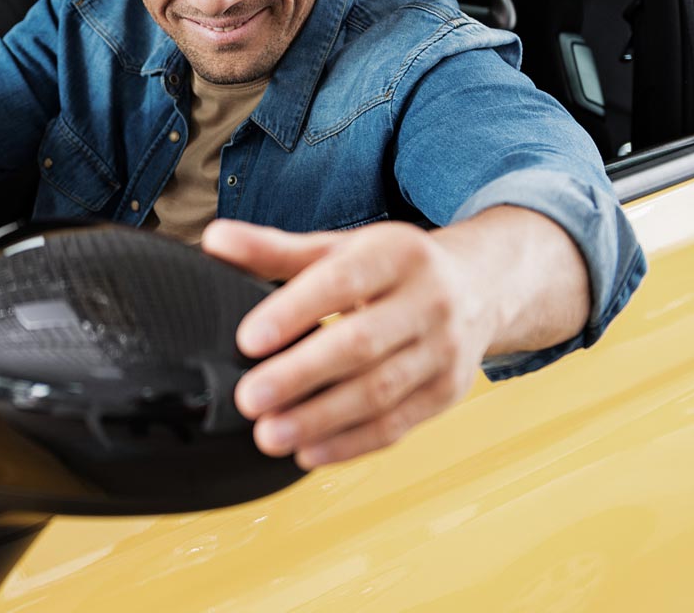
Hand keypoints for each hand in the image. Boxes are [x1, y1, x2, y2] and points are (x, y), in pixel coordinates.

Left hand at [202, 218, 498, 468]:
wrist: (479, 287)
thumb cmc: (390, 269)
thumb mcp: (339, 248)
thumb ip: (275, 249)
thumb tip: (215, 240)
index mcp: (397, 255)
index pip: (341, 282)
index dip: (294, 311)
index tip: (248, 340)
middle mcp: (429, 302)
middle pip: (361, 344)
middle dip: (301, 375)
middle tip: (250, 399)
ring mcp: (443, 352)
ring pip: (380, 392)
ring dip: (321, 419)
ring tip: (269, 435)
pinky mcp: (447, 393)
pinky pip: (398, 425)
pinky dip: (351, 444)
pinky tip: (309, 452)